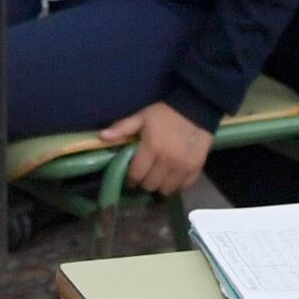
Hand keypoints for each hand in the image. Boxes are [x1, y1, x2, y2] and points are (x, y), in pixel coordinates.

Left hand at [98, 101, 214, 196]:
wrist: (196, 108)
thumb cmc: (165, 114)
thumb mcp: (142, 117)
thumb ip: (122, 128)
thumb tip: (102, 137)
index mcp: (151, 149)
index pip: (136, 175)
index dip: (130, 179)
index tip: (130, 177)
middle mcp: (167, 162)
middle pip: (150, 185)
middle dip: (144, 182)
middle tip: (144, 175)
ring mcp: (183, 167)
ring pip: (166, 190)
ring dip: (160, 186)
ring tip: (158, 177)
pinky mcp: (196, 169)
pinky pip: (183, 187)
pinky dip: (176, 185)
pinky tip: (173, 176)